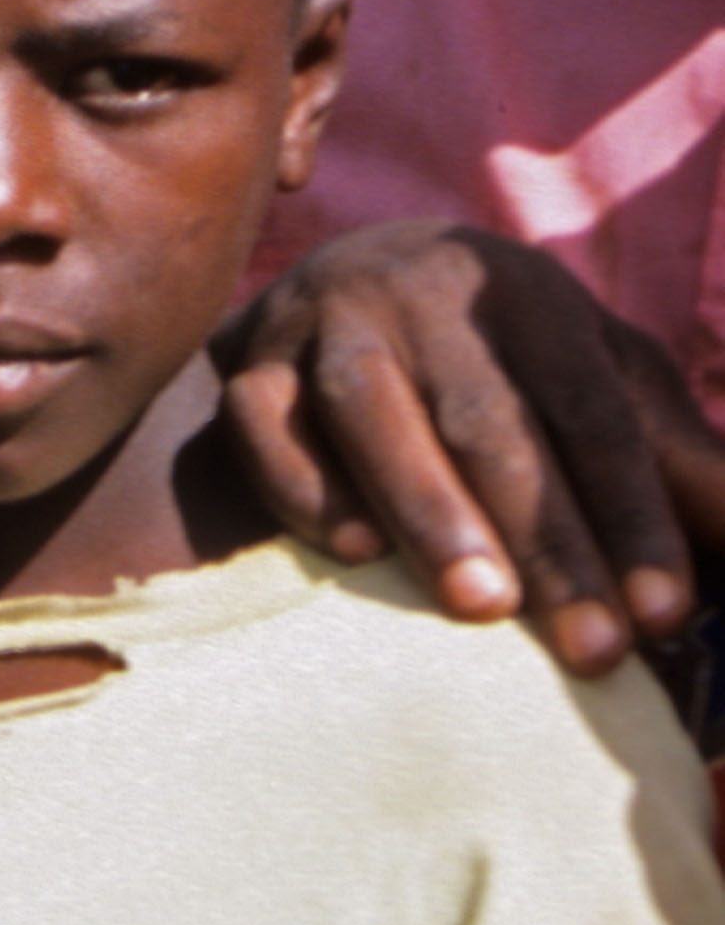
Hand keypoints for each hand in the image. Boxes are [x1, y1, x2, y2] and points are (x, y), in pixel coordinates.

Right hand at [218, 218, 724, 670]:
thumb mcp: (602, 376)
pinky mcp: (249, 359)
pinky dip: (305, 482)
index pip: (591, 412)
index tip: (665, 614)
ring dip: (428, 507)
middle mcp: (422, 295)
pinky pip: (266, 421)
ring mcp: (324, 320)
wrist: (354, 273)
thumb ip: (675, 458)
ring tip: (480, 607)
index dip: (632, 514)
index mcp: (527, 296)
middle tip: (591, 650)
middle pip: (489, 422)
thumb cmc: (506, 355)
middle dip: (547, 541)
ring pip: (373, 411)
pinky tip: (349, 546)